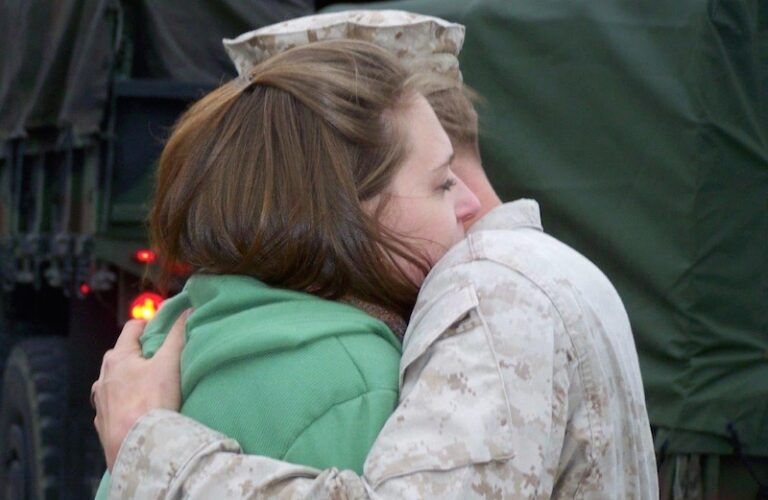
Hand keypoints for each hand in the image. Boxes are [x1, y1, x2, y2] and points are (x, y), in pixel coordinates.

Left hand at [91, 309, 188, 470]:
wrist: (137, 447)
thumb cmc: (152, 401)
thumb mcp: (169, 363)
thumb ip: (178, 334)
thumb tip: (187, 310)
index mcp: (118, 357)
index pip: (131, 328)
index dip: (148, 324)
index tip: (162, 328)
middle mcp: (103, 377)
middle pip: (121, 355)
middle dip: (139, 354)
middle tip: (160, 358)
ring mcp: (100, 401)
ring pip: (113, 382)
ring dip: (128, 379)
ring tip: (148, 386)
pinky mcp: (102, 423)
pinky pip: (111, 406)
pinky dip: (122, 403)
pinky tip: (136, 410)